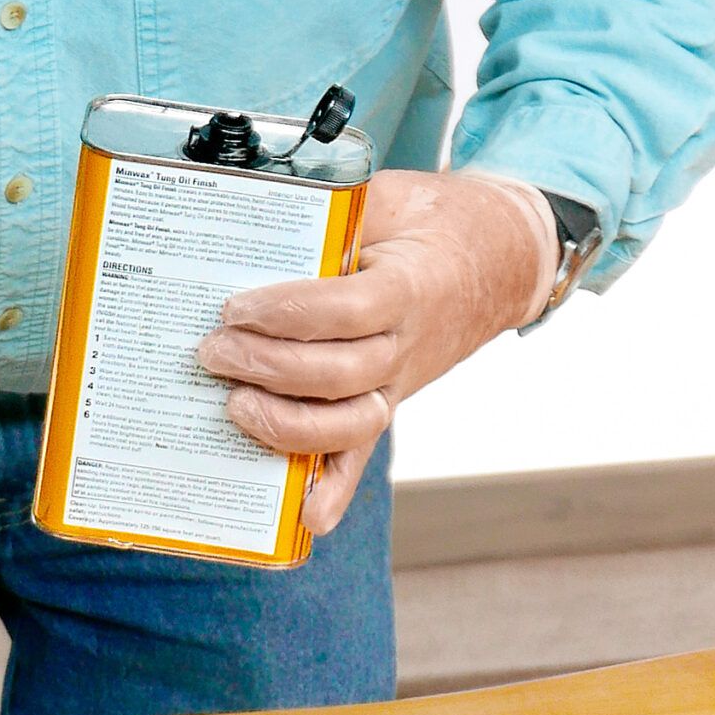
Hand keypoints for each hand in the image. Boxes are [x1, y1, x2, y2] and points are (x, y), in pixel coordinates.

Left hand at [196, 170, 559, 533]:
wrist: (501, 256)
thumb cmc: (433, 222)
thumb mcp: (389, 196)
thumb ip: (335, 210)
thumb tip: (262, 212)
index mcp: (409, 287)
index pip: (348, 310)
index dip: (289, 314)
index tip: (237, 307)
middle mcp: (407, 346)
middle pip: (338, 374)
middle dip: (266, 367)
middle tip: (212, 351)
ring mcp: (399, 385)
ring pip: (348, 425)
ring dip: (284, 426)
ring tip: (231, 405)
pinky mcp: (387, 406)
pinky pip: (362, 457)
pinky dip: (334, 491)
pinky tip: (304, 517)